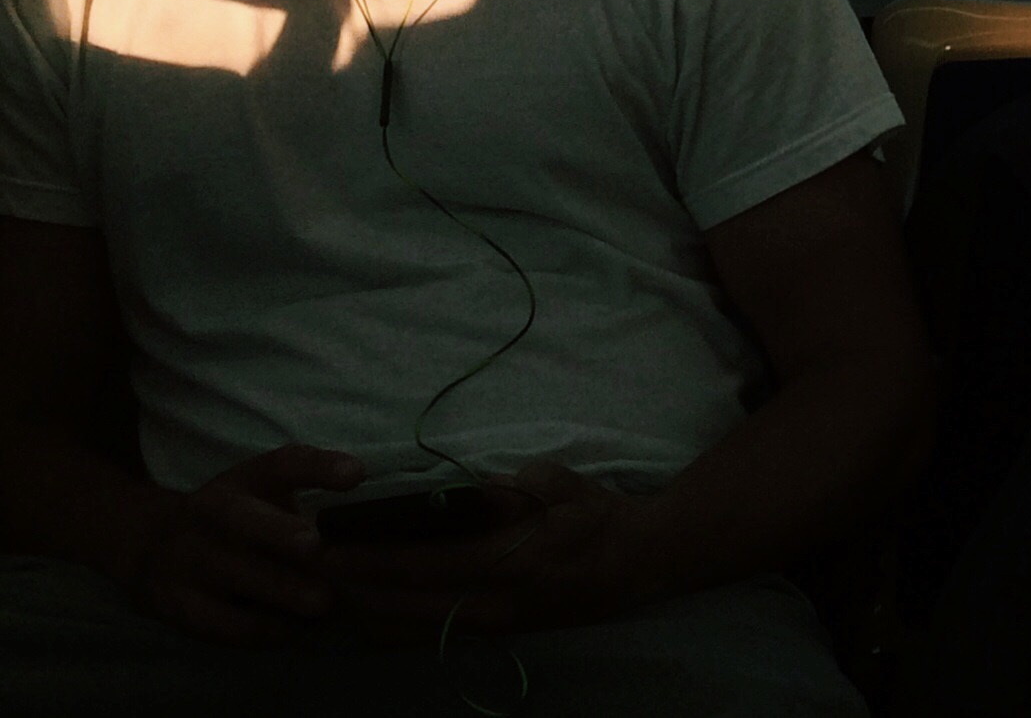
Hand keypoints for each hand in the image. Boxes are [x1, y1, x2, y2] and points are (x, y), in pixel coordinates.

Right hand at [128, 444, 361, 643]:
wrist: (154, 548)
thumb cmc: (240, 517)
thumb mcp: (268, 492)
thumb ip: (313, 493)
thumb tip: (368, 514)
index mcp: (246, 479)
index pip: (282, 464)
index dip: (318, 467)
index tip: (355, 475)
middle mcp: (213, 512)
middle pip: (245, 520)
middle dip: (280, 533)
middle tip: (317, 549)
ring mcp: (191, 559)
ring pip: (234, 575)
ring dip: (280, 592)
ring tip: (322, 605)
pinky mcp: (180, 606)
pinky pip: (222, 622)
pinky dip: (260, 630)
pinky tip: (292, 631)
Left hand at [321, 462, 664, 637]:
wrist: (636, 564)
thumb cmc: (598, 517)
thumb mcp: (565, 486)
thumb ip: (516, 486)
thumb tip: (470, 489)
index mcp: (507, 562)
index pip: (422, 565)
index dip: (371, 558)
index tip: (329, 546)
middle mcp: (489, 605)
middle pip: (402, 605)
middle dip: (350, 589)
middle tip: (305, 570)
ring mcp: (488, 625)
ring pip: (407, 628)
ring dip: (362, 613)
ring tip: (320, 593)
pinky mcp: (491, 632)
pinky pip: (427, 633)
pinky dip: (389, 625)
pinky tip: (364, 613)